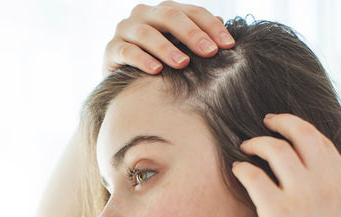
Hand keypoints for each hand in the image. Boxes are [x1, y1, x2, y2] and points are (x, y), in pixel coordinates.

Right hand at [103, 1, 234, 76]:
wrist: (122, 80)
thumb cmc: (157, 64)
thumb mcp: (179, 49)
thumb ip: (197, 36)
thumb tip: (221, 21)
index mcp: (164, 12)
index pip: (192, 12)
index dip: (211, 27)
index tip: (229, 45)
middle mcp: (143, 15)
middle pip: (169, 16)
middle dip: (192, 34)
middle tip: (209, 52)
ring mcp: (125, 30)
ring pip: (146, 33)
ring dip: (167, 48)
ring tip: (183, 64)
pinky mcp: (111, 49)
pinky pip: (127, 52)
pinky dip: (142, 60)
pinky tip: (156, 70)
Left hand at [233, 114, 340, 216]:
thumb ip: (334, 204)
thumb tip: (316, 189)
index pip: (325, 146)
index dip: (303, 132)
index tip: (288, 130)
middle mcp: (329, 187)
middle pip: (305, 136)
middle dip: (283, 123)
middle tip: (266, 123)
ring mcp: (304, 198)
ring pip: (276, 149)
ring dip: (257, 143)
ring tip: (244, 148)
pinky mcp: (277, 212)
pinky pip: (254, 175)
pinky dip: (242, 168)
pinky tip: (236, 171)